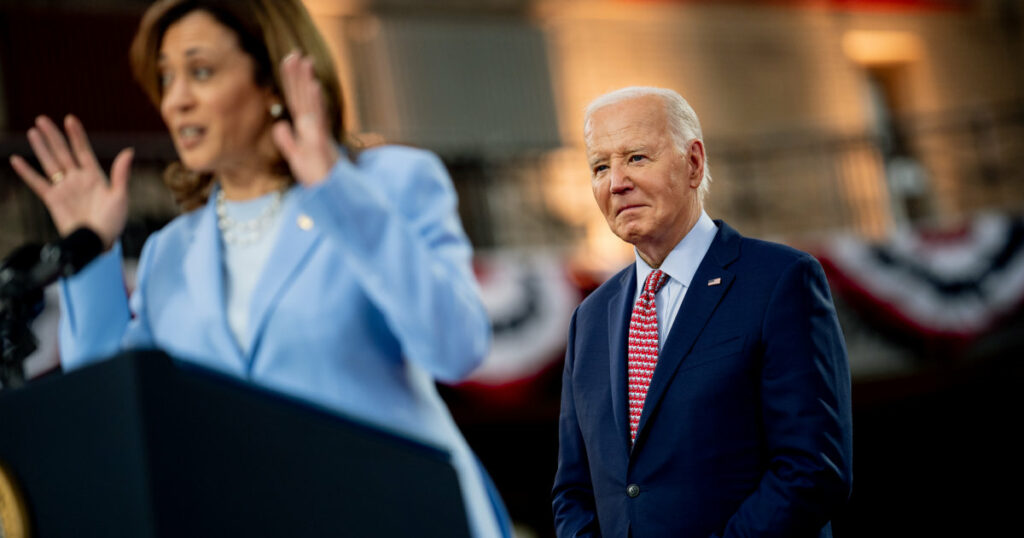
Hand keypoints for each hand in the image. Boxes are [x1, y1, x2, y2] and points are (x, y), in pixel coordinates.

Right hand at [9, 115, 131, 249]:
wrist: (97, 242)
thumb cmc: (112, 222)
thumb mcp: (120, 196)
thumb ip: (121, 174)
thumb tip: (129, 151)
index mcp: (95, 176)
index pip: (83, 150)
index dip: (76, 135)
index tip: (69, 119)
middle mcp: (78, 179)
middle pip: (63, 152)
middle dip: (53, 136)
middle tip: (42, 119)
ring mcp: (64, 188)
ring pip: (50, 163)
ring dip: (41, 147)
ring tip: (33, 131)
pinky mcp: (52, 199)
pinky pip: (37, 182)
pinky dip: (27, 172)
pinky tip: (17, 159)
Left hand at [272, 52, 339, 185]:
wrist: (329, 195)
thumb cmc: (317, 178)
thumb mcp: (296, 158)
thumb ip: (287, 141)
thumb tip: (279, 124)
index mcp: (306, 129)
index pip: (296, 101)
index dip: (292, 81)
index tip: (287, 61)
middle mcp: (313, 128)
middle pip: (303, 97)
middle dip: (298, 75)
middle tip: (294, 52)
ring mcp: (317, 134)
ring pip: (310, 103)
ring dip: (307, 81)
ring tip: (305, 61)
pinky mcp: (320, 143)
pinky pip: (317, 119)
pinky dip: (317, 101)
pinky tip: (314, 86)